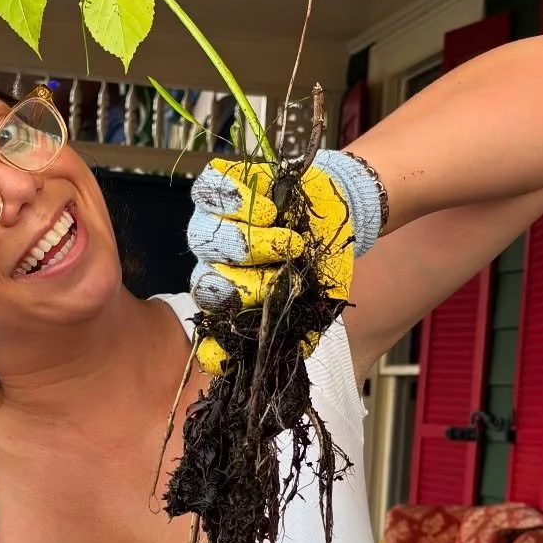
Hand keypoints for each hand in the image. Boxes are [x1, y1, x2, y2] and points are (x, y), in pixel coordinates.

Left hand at [187, 151, 382, 372]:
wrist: (336, 210)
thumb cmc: (322, 259)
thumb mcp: (320, 300)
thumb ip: (301, 328)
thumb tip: (293, 354)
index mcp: (233, 300)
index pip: (211, 328)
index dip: (214, 341)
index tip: (232, 345)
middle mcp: (215, 265)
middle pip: (207, 283)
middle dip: (248, 281)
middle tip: (283, 267)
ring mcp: (212, 226)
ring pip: (206, 238)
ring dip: (247, 237)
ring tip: (280, 229)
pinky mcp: (217, 189)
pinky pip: (209, 191)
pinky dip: (237, 198)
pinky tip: (266, 206)